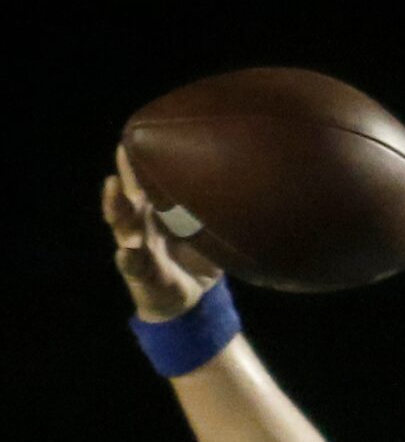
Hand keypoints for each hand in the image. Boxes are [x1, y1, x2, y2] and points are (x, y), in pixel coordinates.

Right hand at [104, 143, 221, 322]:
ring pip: (122, 227)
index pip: (143, 183)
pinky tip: (127, 252)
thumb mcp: (210, 235)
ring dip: (118, 213)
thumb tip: (248, 191)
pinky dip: (128, 258)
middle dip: (123, 182)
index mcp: (157, 210)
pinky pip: (131, 264)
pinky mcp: (138, 272)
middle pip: (126, 199)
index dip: (134, 164)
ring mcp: (137, 246)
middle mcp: (141, 223)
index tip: (128, 143)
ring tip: (118, 198)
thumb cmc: (197, 258)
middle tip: (122, 164)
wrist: (189, 298)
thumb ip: (217, 215)